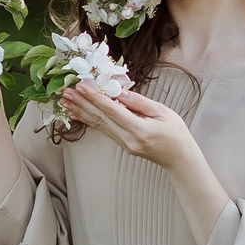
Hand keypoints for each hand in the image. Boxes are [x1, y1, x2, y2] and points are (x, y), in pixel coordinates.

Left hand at [63, 83, 198, 172]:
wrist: (179, 158)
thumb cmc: (175, 134)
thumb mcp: (162, 112)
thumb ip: (139, 102)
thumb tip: (119, 92)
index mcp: (139, 130)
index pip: (112, 111)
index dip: (95, 98)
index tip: (81, 86)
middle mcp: (128, 139)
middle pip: (100, 119)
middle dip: (82, 103)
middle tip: (66, 91)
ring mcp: (123, 144)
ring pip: (98, 125)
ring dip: (81, 111)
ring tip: (66, 101)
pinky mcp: (122, 144)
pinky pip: (103, 130)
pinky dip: (89, 120)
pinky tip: (77, 114)